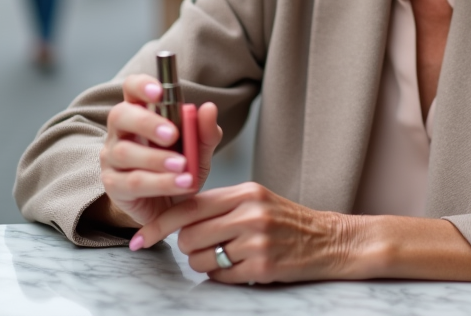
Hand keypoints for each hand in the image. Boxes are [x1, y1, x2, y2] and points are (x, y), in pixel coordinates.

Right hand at [96, 74, 222, 233]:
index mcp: (140, 112)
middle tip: (173, 135)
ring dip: (157, 158)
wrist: (170, 207)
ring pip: (126, 152)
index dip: (141, 85)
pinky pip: (133, 182)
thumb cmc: (180, 169)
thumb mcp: (199, 150)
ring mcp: (112, 158)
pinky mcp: (114, 185)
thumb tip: (209, 108)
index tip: (159, 92)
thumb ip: (204, 131)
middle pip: (121, 115)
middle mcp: (120, 132)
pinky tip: (180, 183)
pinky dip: (160, 182)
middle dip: (147, 123)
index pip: (131, 89)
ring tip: (183, 166)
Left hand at [133, 182, 357, 283]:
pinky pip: (221, 277)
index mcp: (245, 192)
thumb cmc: (287, 221)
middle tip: (209, 246)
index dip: (160, 225)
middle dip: (189, 248)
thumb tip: (178, 220)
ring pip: (201, 259)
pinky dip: (225, 276)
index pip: (188, 207)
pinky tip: (243, 267)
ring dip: (206, 264)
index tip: (142, 239)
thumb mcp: (256, 200)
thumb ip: (221, 205)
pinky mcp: (263, 266)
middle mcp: (249, 213)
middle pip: (189, 236)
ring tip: (230, 256)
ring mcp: (256, 240)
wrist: (329, 240)